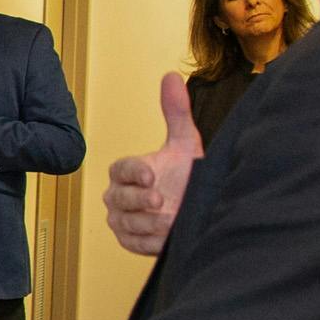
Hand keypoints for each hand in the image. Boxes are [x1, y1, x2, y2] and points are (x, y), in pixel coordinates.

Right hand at [105, 74, 202, 257]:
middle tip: (160, 200)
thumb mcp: (185, 143)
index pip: (120, 170)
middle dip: (138, 200)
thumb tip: (170, 76)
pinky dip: (148, 241)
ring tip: (169, 219)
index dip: (134, 172)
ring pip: (124, 222)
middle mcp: (119, 196)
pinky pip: (131, 243)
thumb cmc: (189, 177)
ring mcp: (123, 220)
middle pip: (118, 198)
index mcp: (127, 172)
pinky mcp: (130, 241)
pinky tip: (165, 235)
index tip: (152, 176)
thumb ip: (175, 111)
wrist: (201, 210)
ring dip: (147, 222)